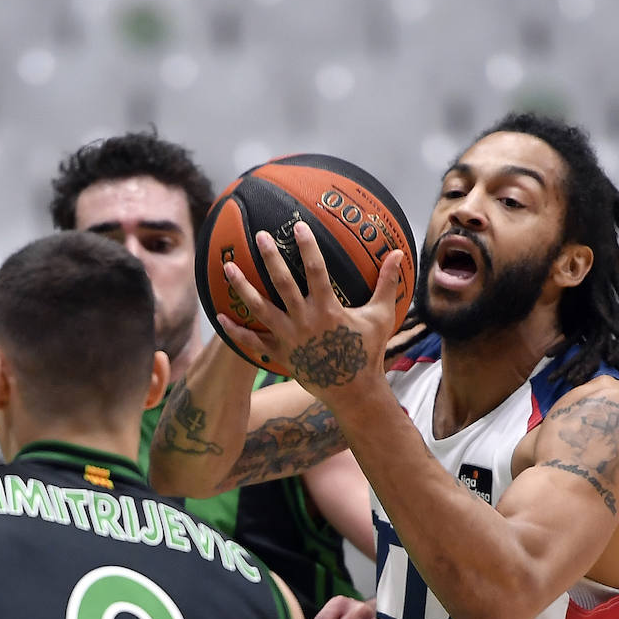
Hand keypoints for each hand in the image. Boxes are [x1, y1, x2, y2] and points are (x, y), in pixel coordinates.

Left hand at [218, 222, 403, 403]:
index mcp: (328, 308)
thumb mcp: (381, 316)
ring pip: (259, 308)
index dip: (307, 247)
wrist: (353, 391)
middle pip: (282, 283)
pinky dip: (235, 330)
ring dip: (242, 287)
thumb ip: (387, 283)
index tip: (298, 227)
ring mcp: (288, 337)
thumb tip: (399, 254)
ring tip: (227, 267)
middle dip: (271, 258)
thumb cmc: (368, 352)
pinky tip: (219, 316)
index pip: (316, 270)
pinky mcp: (279, 353)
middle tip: (260, 236)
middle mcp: (304, 320)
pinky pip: (252, 340)